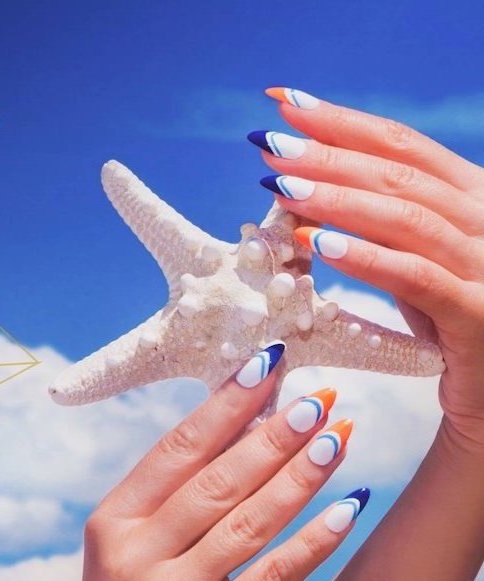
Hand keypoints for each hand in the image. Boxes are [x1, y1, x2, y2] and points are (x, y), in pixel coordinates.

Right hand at [57, 346, 365, 580]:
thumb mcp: (127, 549)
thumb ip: (170, 498)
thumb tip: (239, 432)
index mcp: (112, 520)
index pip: (175, 448)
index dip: (224, 405)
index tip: (263, 367)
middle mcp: (137, 551)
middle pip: (217, 479)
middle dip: (273, 433)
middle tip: (317, 397)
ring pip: (249, 520)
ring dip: (300, 476)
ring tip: (338, 436)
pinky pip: (272, 576)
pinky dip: (314, 541)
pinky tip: (348, 509)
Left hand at [252, 89, 483, 450]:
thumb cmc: (448, 323)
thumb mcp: (413, 262)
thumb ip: (379, 225)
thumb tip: (305, 188)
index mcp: (471, 198)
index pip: (402, 146)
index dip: (340, 123)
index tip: (283, 104)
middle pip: (400, 174)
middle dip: (327, 155)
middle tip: (269, 143)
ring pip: (407, 218)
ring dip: (337, 200)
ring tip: (280, 188)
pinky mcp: (479, 314)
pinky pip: (417, 277)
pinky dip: (366, 258)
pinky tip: (319, 243)